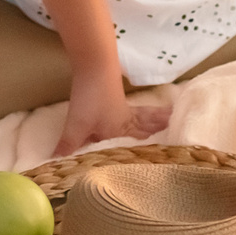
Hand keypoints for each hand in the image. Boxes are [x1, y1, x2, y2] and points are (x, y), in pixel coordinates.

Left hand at [56, 70, 170, 155]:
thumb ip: (68, 146)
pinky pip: (140, 113)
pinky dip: (150, 114)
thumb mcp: (76, 125)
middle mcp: (127, 125)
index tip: (162, 168)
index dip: (145, 160)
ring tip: (175, 129)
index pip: (133, 151)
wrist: (96, 66)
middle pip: (146, 135)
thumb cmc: (90, 98)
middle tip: (180, 148)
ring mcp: (125, 112)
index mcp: (120, 133)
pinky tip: (154, 111)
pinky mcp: (120, 102)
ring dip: (159, 126)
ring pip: (146, 122)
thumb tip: (55, 164)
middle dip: (160, 142)